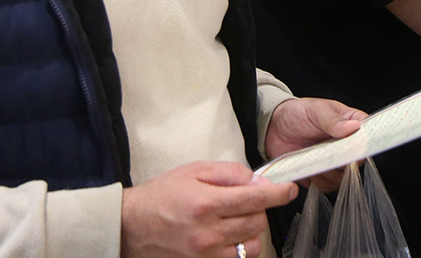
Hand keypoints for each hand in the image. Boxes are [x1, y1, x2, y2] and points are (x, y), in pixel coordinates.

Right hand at [121, 161, 296, 257]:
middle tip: (245, 200)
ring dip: (252, 230)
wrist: (132, 226)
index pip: (256, 198)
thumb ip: (229, 173)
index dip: (278, 193)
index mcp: (206, 203)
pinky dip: (240, 247)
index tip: (288, 190)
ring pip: (253, 245)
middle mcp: (208, 233)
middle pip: (258, 222)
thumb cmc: (161, 196)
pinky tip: (229, 235)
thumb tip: (256, 180)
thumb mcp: (193, 171)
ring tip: (235, 219)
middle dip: (259, 208)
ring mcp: (206, 254)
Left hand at [265, 98, 365, 191]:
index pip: (369, 135)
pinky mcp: (321, 176)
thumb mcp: (315, 110)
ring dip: (328, 172)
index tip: (355, 147)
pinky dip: (317, 181)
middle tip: (326, 152)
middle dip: (342, 160)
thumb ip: (333, 120)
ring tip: (312, 157)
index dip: (366, 143)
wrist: (273, 127)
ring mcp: (334, 162)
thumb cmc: (297, 113)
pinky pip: (327, 186)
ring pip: (343, 177)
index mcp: (351, 124)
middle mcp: (346, 146)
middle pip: (357, 161)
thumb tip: (353, 127)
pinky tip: (307, 168)